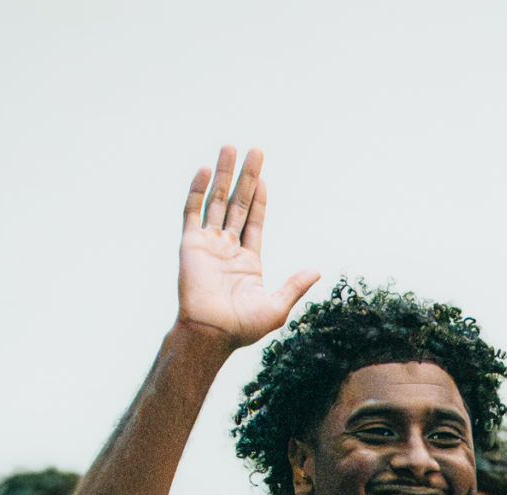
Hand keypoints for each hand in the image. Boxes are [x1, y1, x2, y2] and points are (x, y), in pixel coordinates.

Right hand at [177, 149, 320, 347]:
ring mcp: (208, 244)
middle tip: (254, 151)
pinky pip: (193, 211)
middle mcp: (227, 249)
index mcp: (247, 261)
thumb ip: (294, 286)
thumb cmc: (242, 327)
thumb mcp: (277, 306)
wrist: (211, 334)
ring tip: (230, 148)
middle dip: (246, 177)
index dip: (259, 199)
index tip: (263, 178)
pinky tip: (207, 170)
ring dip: (224, 175)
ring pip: (217, 201)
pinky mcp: (190, 245)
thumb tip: (316, 271)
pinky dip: (198, 190)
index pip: (254, 221)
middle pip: (238, 204)